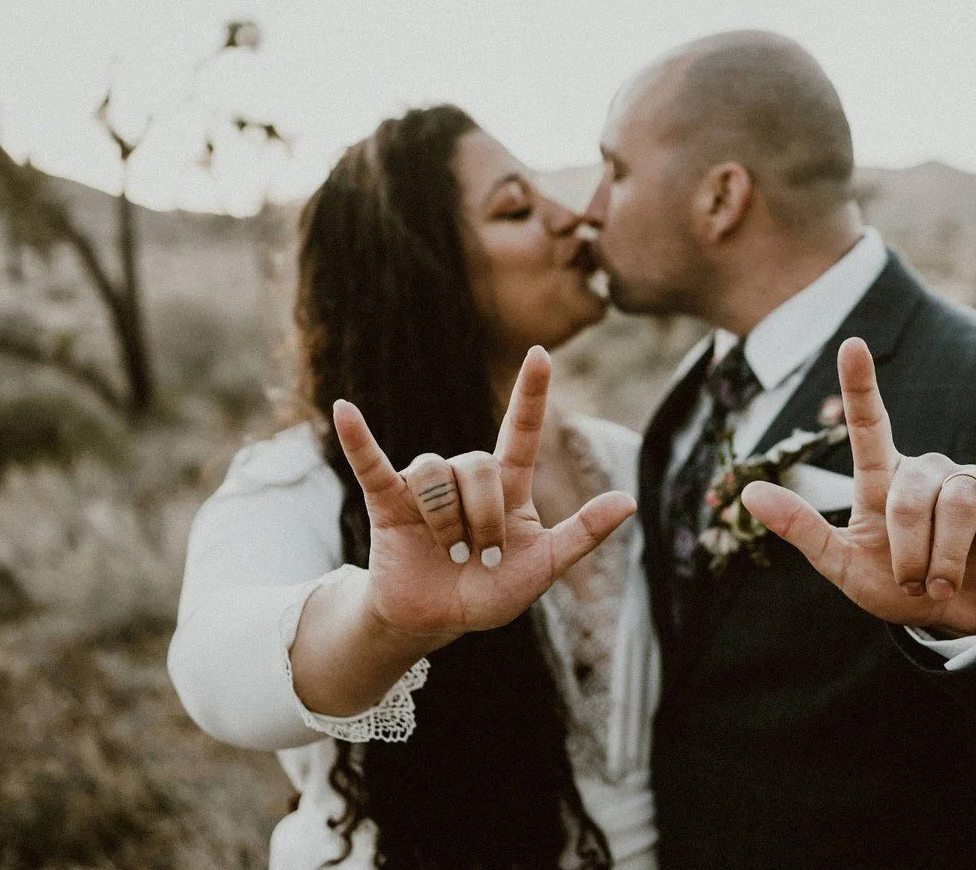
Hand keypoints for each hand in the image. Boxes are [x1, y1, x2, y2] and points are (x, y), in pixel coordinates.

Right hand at [332, 346, 636, 642]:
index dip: (530, 394)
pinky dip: (358, 439)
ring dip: (447, 521)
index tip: (540, 354)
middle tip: (484, 557)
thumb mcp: (544, 567)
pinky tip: (344, 410)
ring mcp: (426, 487)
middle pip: (479, 465)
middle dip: (485, 517)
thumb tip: (630, 501)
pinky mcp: (388, 501)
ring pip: (437, 473)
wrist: (436, 622)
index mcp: (508, 487)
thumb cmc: (491, 592)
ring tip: (449, 555)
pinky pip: (371, 464)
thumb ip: (583, 533)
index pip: (521, 431)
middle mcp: (466, 477)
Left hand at [741, 337, 975, 635]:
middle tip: (913, 585)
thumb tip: (747, 494)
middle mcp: (922, 471)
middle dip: (908, 552)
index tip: (852, 344)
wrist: (957, 616)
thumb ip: (800, 528)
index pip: (869, 425)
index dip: (861, 386)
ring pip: (951, 504)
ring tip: (941, 585)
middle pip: (908, 497)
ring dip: (943, 558)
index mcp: (880, 480)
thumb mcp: (841, 563)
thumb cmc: (896, 586)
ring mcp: (963, 481)